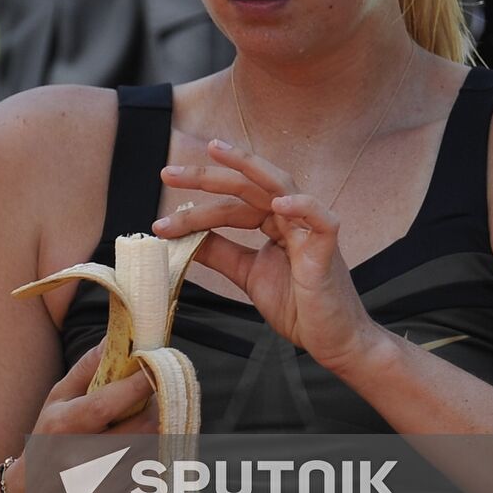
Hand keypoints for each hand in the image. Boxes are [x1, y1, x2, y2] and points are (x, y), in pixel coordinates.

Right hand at [7, 342, 159, 492]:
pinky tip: (132, 458)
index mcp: (62, 430)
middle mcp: (79, 464)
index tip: (158, 367)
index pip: (108, 404)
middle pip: (143, 430)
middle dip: (156, 409)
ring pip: (153, 453)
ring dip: (156, 436)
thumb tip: (116, 336)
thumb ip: (87, 368)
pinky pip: (151, 479)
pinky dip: (150, 463)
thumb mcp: (56, 401)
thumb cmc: (48, 442)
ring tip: (140, 428)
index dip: (139, 385)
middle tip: (153, 400)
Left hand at [153, 139, 377, 373]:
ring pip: (279, 185)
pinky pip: (320, 217)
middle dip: (207, 176)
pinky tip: (279, 203)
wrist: (331, 340)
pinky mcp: (328, 247)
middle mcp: (290, 216)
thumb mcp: (248, 275)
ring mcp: (310, 228)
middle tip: (168, 172)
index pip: (231, 204)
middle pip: (248, 185)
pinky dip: (302, 205)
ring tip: (216, 153)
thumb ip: (221, 253)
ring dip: (247, 167)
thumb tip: (187, 237)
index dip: (195, 210)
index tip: (160, 223)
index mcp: (273, 222)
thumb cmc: (298, 306)